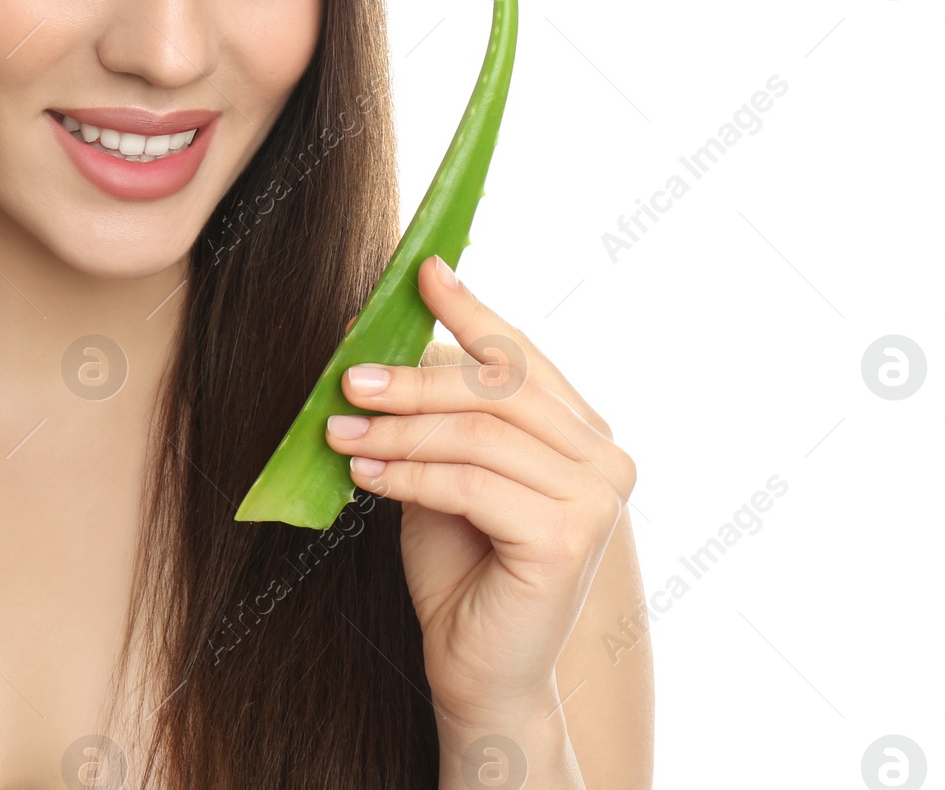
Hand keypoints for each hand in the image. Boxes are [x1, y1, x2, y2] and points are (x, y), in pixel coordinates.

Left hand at [326, 254, 636, 730]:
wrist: (480, 672)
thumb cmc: (462, 568)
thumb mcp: (445, 468)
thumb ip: (437, 411)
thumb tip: (380, 336)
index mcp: (583, 433)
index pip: (522, 355)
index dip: (471, 310)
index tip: (421, 272)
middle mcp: (605, 458)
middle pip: (498, 387)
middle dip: (415, 374)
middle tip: (349, 375)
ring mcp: (596, 498)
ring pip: (478, 431)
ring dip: (399, 425)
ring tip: (339, 430)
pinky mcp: (568, 537)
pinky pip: (470, 481)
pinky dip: (408, 471)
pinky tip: (364, 470)